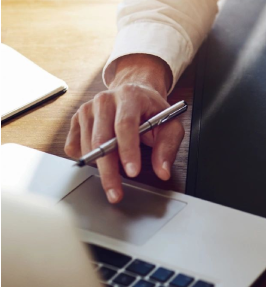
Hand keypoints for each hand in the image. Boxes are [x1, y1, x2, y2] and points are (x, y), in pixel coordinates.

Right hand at [64, 54, 181, 203]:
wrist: (135, 93)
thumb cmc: (152, 110)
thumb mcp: (169, 123)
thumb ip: (168, 146)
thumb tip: (162, 171)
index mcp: (130, 95)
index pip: (126, 124)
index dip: (128, 150)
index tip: (132, 172)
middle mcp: (105, 99)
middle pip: (102, 138)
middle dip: (109, 170)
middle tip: (116, 193)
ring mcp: (87, 108)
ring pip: (87, 146)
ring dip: (99, 167)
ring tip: (115, 175)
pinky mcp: (76, 119)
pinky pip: (74, 147)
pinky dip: (87, 159)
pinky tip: (102, 157)